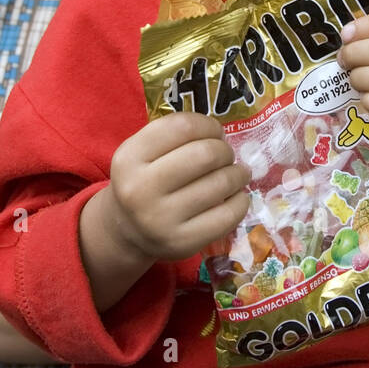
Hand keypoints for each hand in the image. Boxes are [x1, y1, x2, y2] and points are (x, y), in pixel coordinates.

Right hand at [106, 113, 250, 262]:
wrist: (127, 231)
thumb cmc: (144, 181)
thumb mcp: (143, 152)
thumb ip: (175, 136)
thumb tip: (222, 135)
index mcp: (129, 158)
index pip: (183, 126)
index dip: (208, 125)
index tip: (215, 132)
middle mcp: (140, 188)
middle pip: (206, 154)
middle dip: (225, 150)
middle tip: (226, 156)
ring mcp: (161, 219)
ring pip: (220, 183)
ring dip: (238, 174)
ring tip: (238, 174)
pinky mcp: (182, 242)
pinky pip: (228, 215)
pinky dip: (241, 201)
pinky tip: (237, 197)